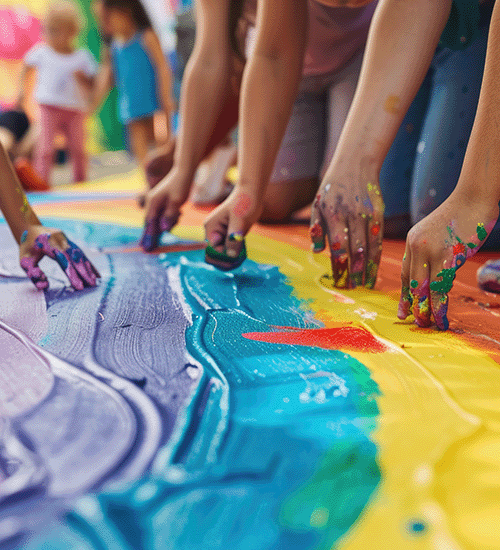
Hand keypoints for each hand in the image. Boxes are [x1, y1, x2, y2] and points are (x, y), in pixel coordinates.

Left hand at [19, 226, 99, 290]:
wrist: (31, 227)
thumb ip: (33, 273)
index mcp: (47, 243)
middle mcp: (60, 240)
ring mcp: (67, 240)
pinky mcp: (71, 243)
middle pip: (75, 258)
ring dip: (88, 269)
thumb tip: (45, 286)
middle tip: (92, 285)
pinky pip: (82, 254)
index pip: (63, 261)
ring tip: (96, 281)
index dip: (72, 274)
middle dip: (84, 272)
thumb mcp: (24, 260)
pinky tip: (96, 273)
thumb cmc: (27, 247)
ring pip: (80, 256)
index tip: (79, 286)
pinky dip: (89, 264)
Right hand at [139, 170, 188, 250]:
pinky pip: (160, 216)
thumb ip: (170, 214)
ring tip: (153, 243)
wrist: (183, 172)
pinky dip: (162, 223)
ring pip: (154, 220)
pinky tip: (165, 228)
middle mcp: (152, 203)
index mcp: (153, 203)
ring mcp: (156, 202)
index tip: (146, 248)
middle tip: (146, 249)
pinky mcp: (162, 203)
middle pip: (149, 223)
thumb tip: (163, 228)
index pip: (150, 223)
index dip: (149, 236)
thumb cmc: (181, 185)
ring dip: (156, 230)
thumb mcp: (177, 201)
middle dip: (148, 236)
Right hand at [203, 186, 260, 269]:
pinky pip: (228, 249)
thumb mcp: (240, 222)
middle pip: (215, 254)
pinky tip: (242, 251)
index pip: (212, 251)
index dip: (223, 257)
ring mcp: (219, 234)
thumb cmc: (244, 203)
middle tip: (240, 258)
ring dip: (232, 257)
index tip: (236, 257)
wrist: (251, 194)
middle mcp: (212, 232)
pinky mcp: (227, 235)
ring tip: (242, 254)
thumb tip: (231, 255)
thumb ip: (234, 238)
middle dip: (227, 259)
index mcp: (210, 228)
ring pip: (222, 253)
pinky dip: (235, 252)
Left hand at [310, 161, 383, 288]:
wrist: (355, 165)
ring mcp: (367, 215)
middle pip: (356, 250)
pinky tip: (374, 268)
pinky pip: (379, 239)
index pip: (338, 246)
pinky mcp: (379, 213)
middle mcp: (351, 215)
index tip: (339, 281)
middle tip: (352, 288)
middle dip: (354, 272)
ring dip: (368, 268)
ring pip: (370, 247)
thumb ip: (316, 229)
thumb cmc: (331, 189)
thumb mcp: (317, 205)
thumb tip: (318, 252)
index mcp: (333, 214)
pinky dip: (377, 256)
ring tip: (365, 284)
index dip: (340, 266)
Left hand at [398, 193, 497, 329]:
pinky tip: (442, 316)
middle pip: (411, 284)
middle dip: (413, 306)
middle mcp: (415, 247)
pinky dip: (440, 305)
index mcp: (411, 242)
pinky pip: (440, 287)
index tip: (403, 311)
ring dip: (426, 310)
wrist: (474, 197)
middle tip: (416, 323)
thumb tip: (433, 277)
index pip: (406, 274)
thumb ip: (430, 253)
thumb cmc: (461, 216)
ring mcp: (430, 251)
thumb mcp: (437, 234)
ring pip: (424, 289)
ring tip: (429, 325)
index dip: (406, 295)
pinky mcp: (447, 255)